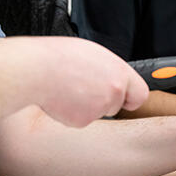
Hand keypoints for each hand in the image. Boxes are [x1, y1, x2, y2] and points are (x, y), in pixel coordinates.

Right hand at [31, 37, 148, 126]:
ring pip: (97, 112)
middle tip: (84, 86)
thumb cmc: (59, 57)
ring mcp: (98, 109)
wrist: (34, 70)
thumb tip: (113, 77)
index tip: (126, 97)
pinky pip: (80, 120)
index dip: (131, 97)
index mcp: (119, 73)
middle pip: (116, 105)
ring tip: (68, 87)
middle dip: (103, 100)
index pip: (140, 94)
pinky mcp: (82, 121)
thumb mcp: (93, 53)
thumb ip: (109, 69)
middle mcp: (113, 92)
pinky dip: (71, 112)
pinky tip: (61, 98)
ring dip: (85, 105)